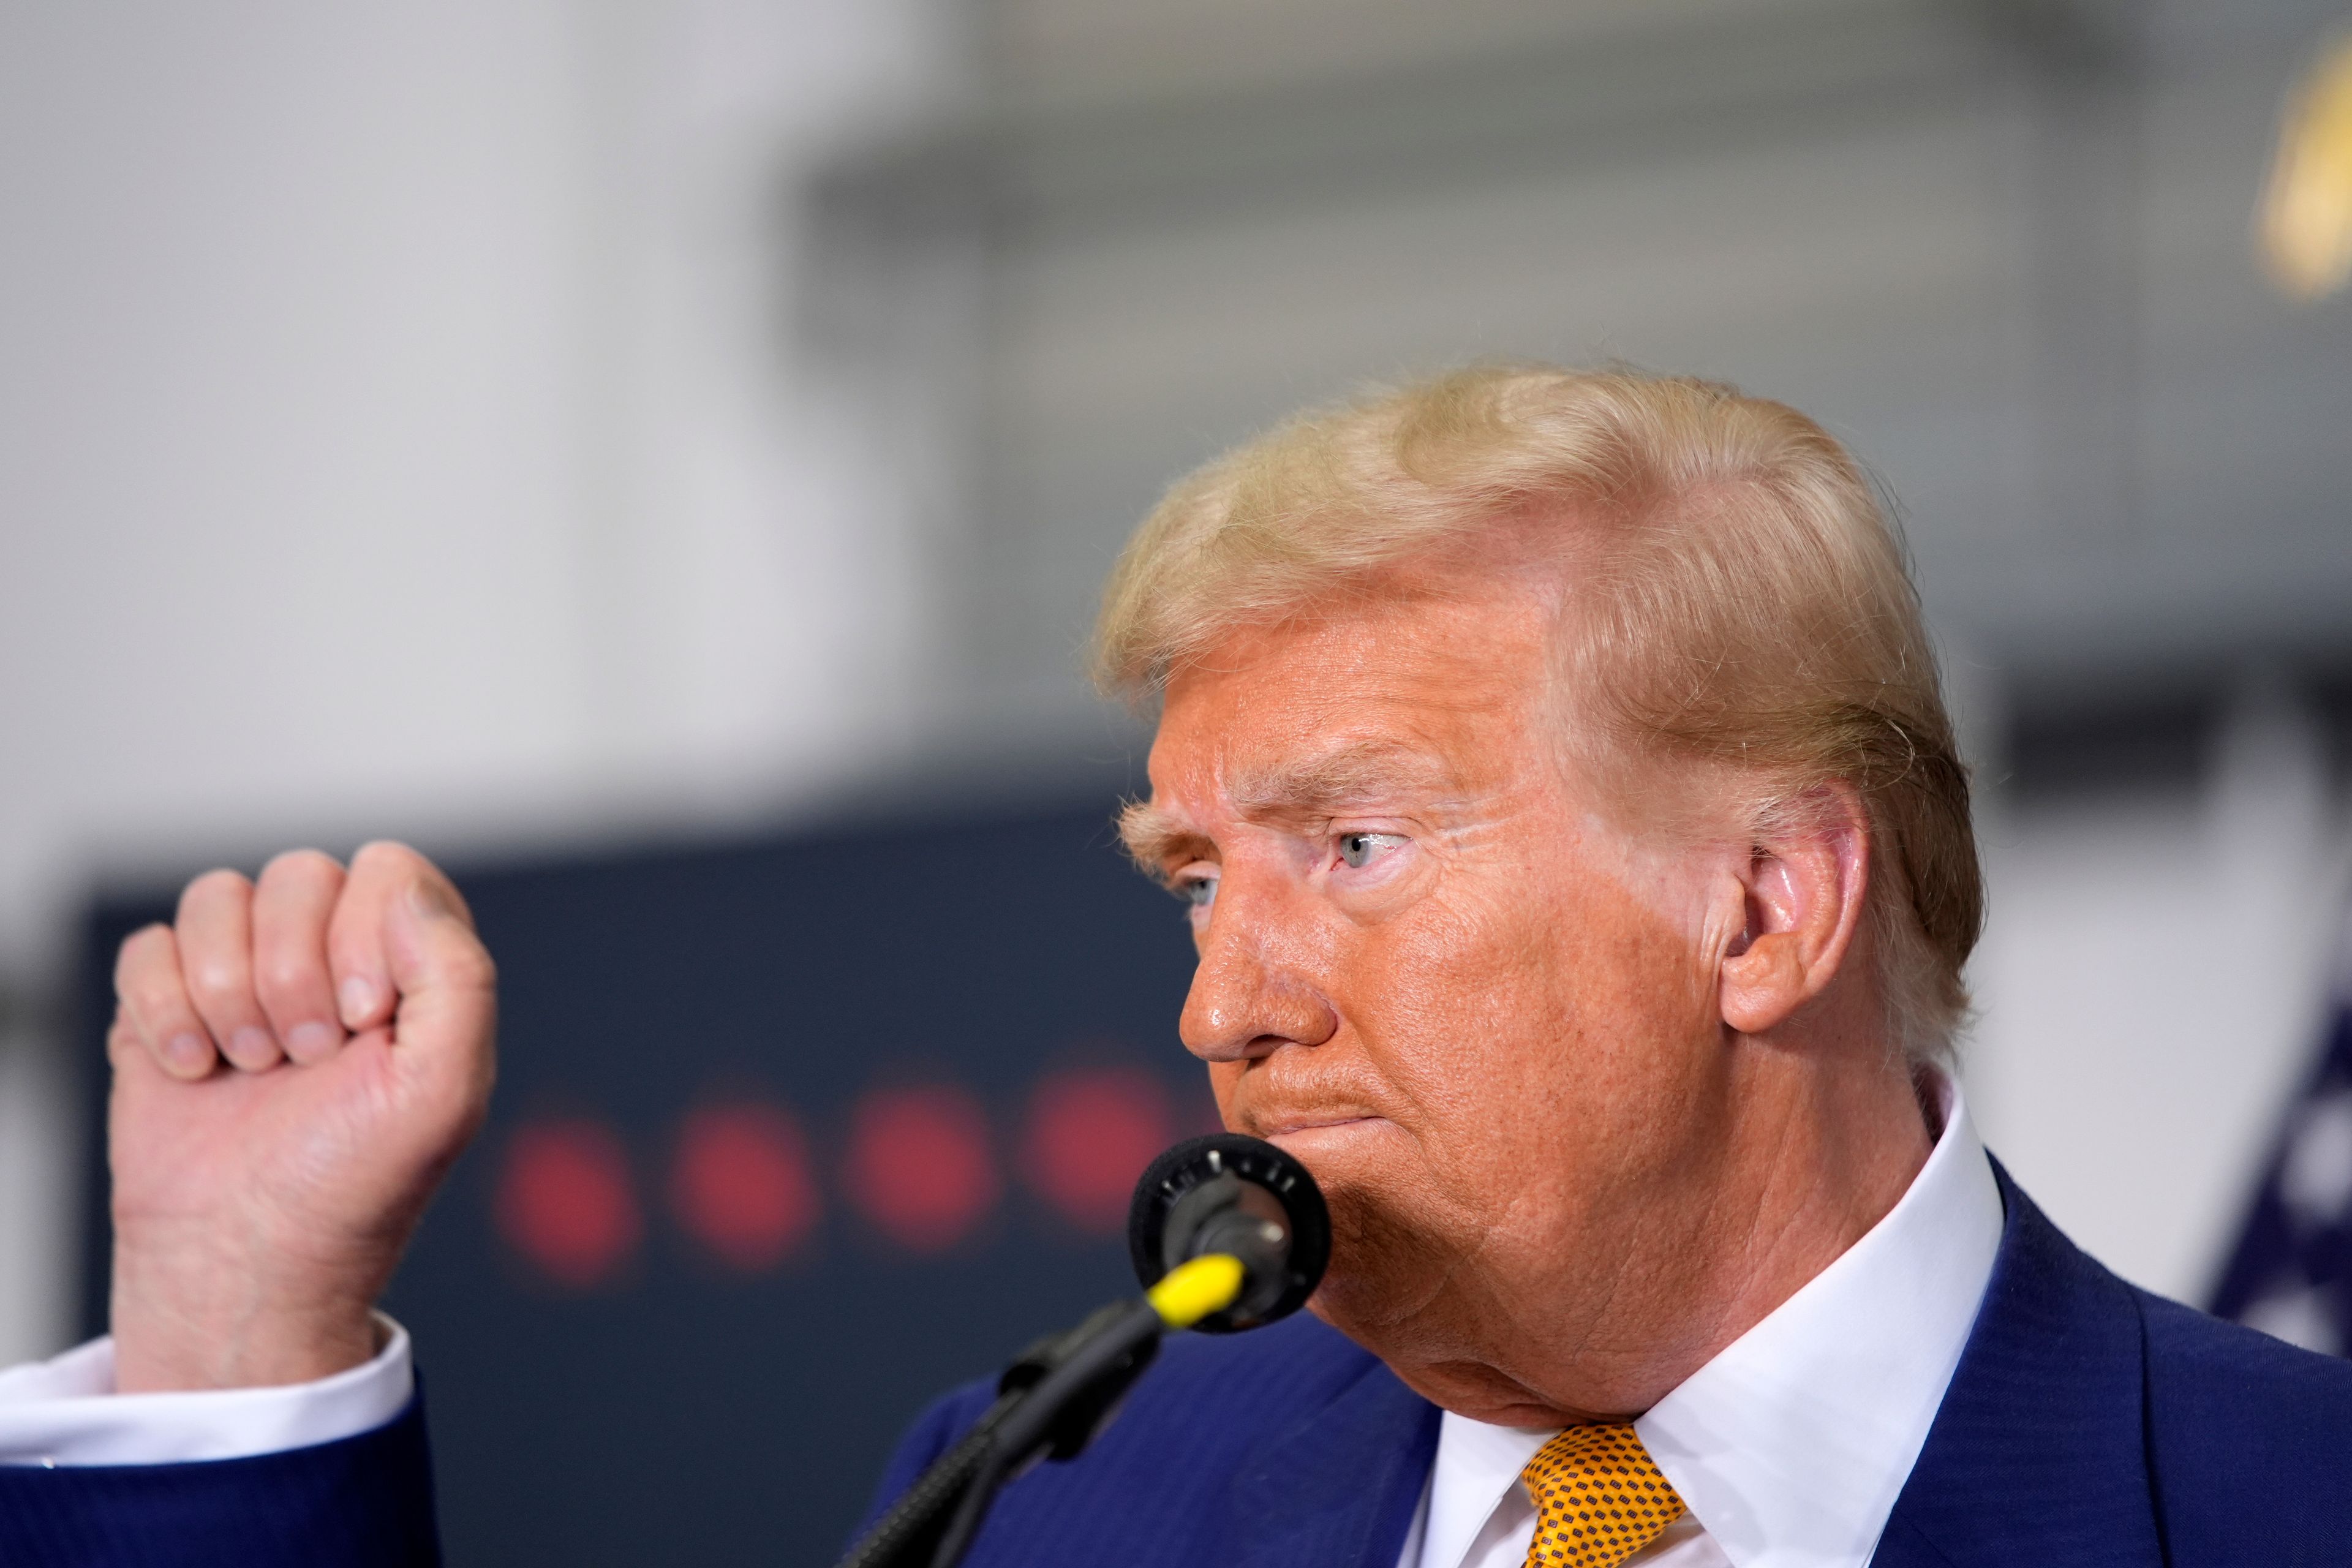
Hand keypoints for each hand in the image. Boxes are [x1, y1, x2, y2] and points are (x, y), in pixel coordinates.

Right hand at [106, 842, 495, 1391]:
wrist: (248, 1261)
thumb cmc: (355, 1184)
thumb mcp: (445, 1089)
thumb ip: (457, 974)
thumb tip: (399, 887)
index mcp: (408, 963)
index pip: (387, 871)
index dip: (367, 936)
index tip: (366, 1024)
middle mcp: (329, 955)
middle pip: (299, 875)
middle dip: (295, 974)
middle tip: (306, 1059)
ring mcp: (245, 975)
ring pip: (218, 897)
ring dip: (229, 992)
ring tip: (253, 1067)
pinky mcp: (167, 1006)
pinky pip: (149, 947)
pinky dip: (165, 1012)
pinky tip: (195, 1072)